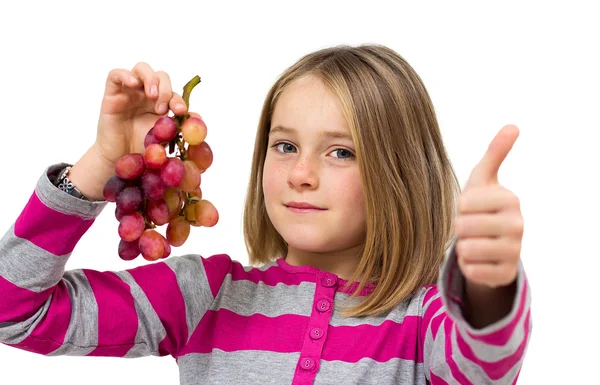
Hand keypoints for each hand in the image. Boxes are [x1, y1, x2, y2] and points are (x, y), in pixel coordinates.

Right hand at [93, 62, 188, 165]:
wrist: (120, 158)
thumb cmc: (142, 147)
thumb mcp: (165, 138)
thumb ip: (180, 127)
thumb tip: (198, 118)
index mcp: (160, 103)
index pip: (172, 92)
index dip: (178, 99)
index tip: (180, 111)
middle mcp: (145, 94)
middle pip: (160, 76)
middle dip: (165, 89)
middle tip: (162, 109)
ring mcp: (129, 92)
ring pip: (141, 69)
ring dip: (151, 79)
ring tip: (151, 97)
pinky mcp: (111, 94)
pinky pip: (115, 75)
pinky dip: (125, 74)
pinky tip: (133, 83)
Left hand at [454, 124, 523, 288]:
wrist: (492, 242)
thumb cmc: (482, 205)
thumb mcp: (484, 179)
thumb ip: (495, 153)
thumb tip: (513, 125)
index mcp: (510, 199)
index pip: (464, 204)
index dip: (460, 208)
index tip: (471, 209)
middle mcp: (518, 225)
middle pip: (463, 227)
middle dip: (459, 228)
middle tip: (471, 227)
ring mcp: (515, 252)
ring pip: (466, 250)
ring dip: (462, 247)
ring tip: (473, 241)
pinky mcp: (505, 275)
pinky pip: (471, 271)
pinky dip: (467, 266)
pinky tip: (478, 259)